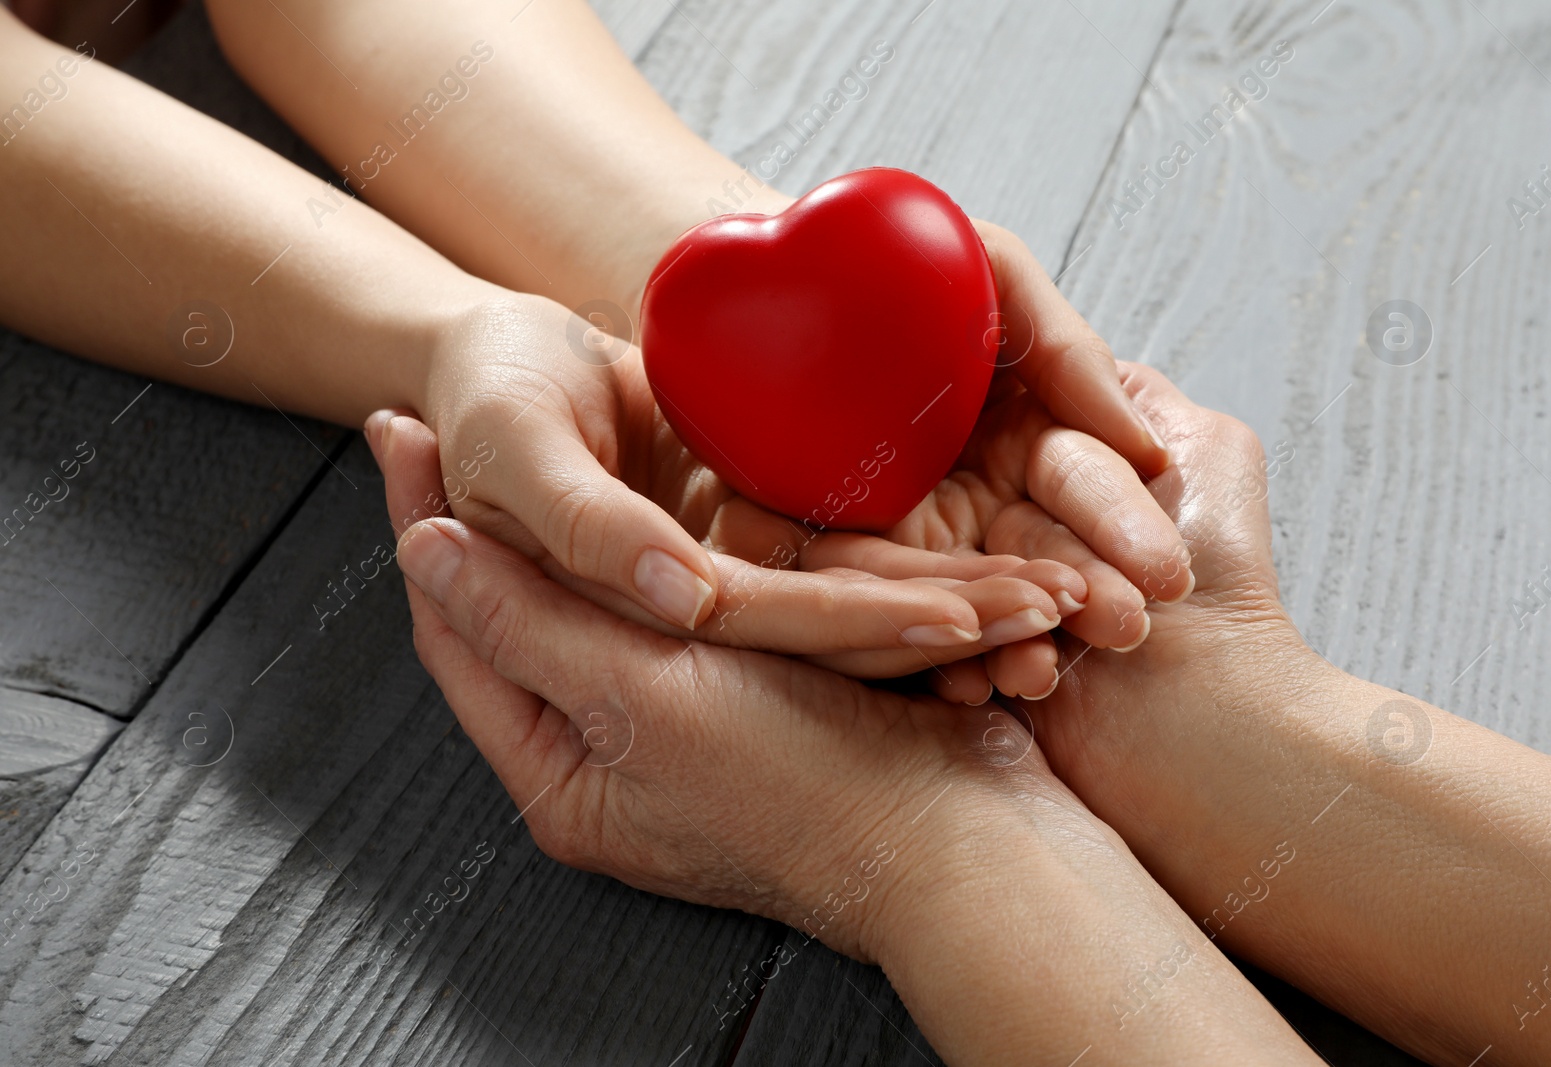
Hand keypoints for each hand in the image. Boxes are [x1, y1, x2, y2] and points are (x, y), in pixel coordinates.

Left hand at [373, 402, 1324, 1066]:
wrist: (968, 843)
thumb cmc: (804, 786)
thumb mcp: (642, 699)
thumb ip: (532, 622)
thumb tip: (426, 552)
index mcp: (563, 768)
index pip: (461, 629)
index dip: (424, 525)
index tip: (399, 428)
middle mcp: (613, 749)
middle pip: (526, 612)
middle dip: (492, 520)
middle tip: (449, 425)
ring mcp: (687, 721)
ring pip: (608, 602)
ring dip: (572, 529)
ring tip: (530, 440)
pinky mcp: (758, 695)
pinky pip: (688, 612)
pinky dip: (657, 552)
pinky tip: (645, 488)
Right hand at [418, 293, 1074, 675]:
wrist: (489, 372)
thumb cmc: (482, 406)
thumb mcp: (513, 457)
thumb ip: (585, 530)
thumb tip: (682, 592)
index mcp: (644, 614)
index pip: (775, 630)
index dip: (867, 627)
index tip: (968, 621)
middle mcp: (702, 618)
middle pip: (840, 633)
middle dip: (951, 628)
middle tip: (1064, 613)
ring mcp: (736, 582)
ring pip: (861, 606)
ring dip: (959, 605)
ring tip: (1063, 600)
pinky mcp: (754, 541)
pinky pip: (851, 560)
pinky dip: (924, 567)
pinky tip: (1005, 571)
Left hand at [717, 222, 1192, 701]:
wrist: (750, 276)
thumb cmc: (886, 259)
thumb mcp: (995, 276)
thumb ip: (1069, 354)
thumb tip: (1148, 455)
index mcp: (1019, 445)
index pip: (1080, 499)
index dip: (1119, 533)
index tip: (1163, 575)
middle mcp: (966, 504)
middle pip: (1027, 565)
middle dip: (1077, 605)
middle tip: (1120, 632)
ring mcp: (892, 539)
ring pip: (951, 603)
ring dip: (1001, 643)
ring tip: (1034, 673)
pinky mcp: (809, 558)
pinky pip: (853, 609)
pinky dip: (901, 644)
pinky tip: (952, 682)